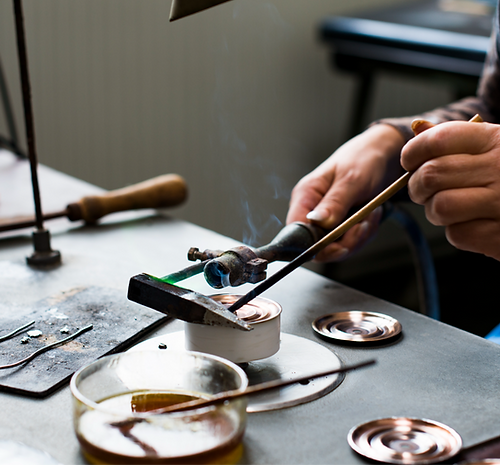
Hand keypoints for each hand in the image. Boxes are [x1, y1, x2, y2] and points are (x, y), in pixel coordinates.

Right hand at [286, 124, 404, 261]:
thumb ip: (334, 203)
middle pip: (318, 245)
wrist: (387, 154)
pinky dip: (365, 234)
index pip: (296, 231)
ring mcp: (328, 219)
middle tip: (363, 225)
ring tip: (370, 214)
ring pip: (337, 247)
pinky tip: (371, 215)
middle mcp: (313, 210)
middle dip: (344, 242)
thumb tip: (316, 222)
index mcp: (306, 196)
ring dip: (358, 236)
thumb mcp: (351, 179)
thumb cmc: (365, 157)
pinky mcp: (343, 225)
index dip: (314, 245)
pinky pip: (351, 242)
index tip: (339, 246)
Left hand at [401, 120, 499, 260]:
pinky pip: (457, 234)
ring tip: (449, 209)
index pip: (438, 140)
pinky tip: (474, 223)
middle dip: (417, 186)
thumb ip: (457, 139)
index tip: (410, 162)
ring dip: (434, 212)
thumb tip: (418, 129)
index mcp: (496, 140)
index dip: (413, 152)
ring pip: (439, 207)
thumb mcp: (493, 147)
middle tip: (423, 191)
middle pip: (431, 175)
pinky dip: (458, 232)